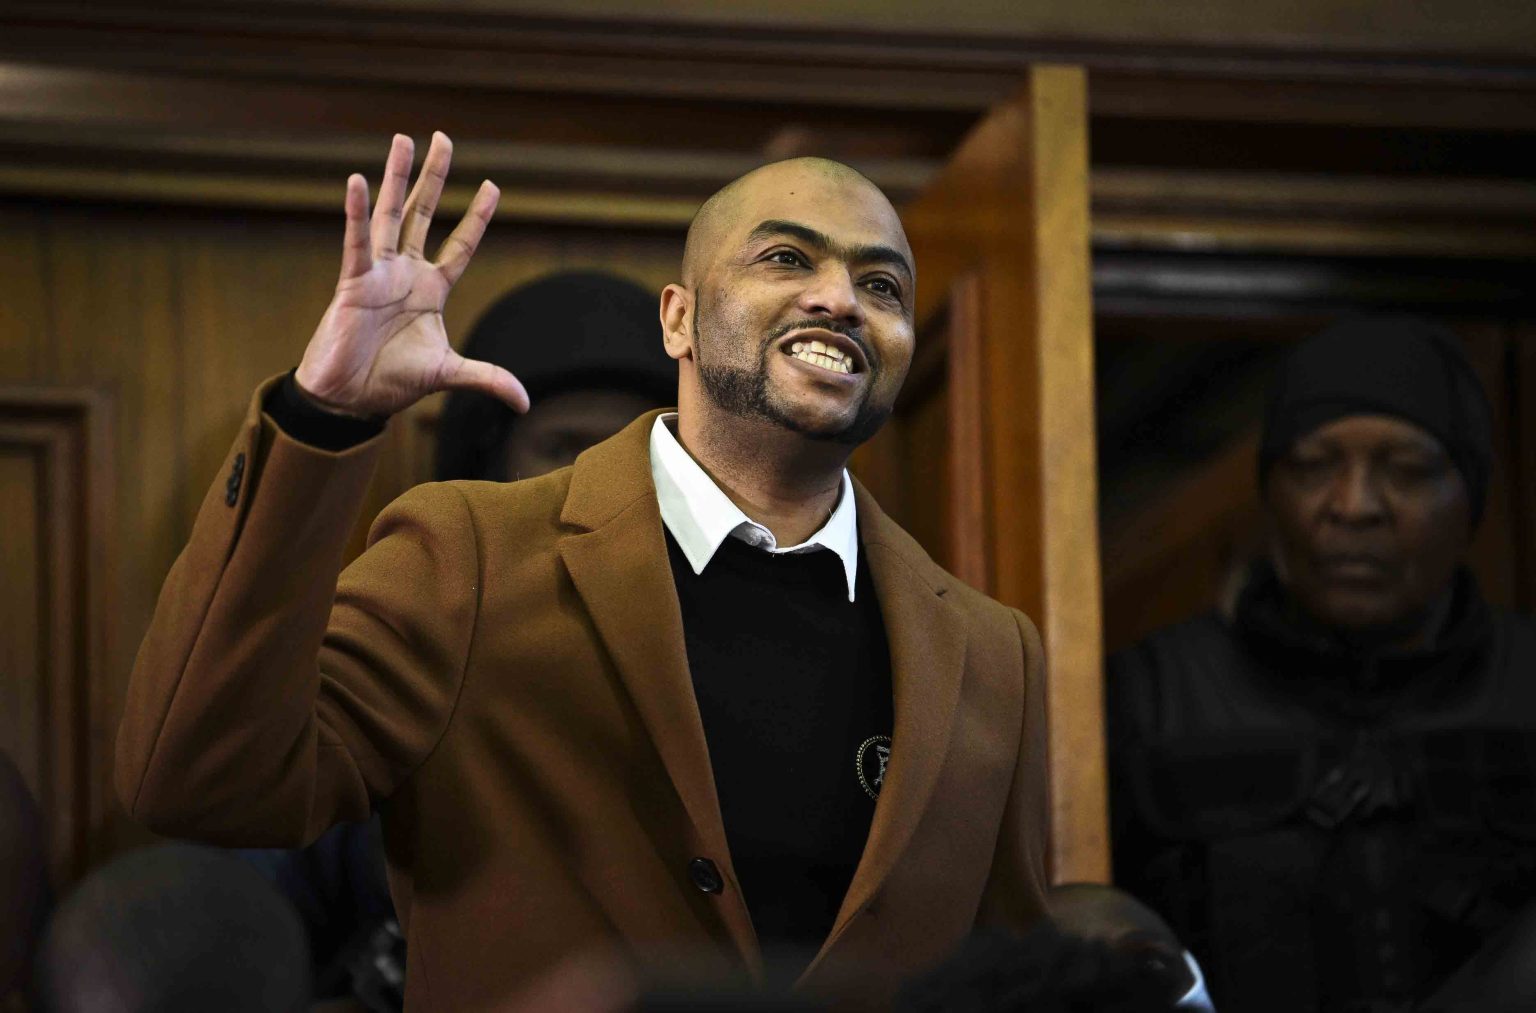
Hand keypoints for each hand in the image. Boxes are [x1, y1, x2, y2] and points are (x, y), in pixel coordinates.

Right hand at [295, 132, 529, 418]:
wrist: (350, 399)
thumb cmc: (392, 381)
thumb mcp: (449, 373)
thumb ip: (488, 378)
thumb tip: (526, 403)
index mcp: (431, 290)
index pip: (461, 245)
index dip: (476, 217)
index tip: (492, 186)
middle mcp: (405, 273)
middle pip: (423, 213)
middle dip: (435, 177)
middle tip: (444, 138)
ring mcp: (379, 274)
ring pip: (391, 216)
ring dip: (397, 177)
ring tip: (404, 140)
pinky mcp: (353, 283)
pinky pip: (357, 242)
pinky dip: (357, 213)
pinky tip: (358, 181)